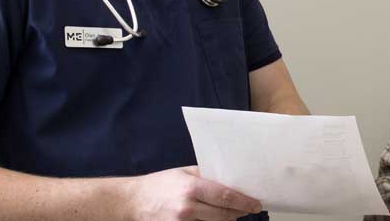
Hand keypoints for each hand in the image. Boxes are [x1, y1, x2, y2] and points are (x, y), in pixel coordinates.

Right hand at [127, 166, 262, 220]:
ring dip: (227, 220)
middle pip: (224, 215)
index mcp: (191, 189)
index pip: (225, 197)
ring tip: (234, 213)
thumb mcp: (183, 173)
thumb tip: (230, 178)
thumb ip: (206, 175)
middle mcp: (188, 208)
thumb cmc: (159, 184)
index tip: (256, 204)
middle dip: (239, 212)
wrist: (133, 202)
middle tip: (249, 208)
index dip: (244, 202)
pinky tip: (215, 219)